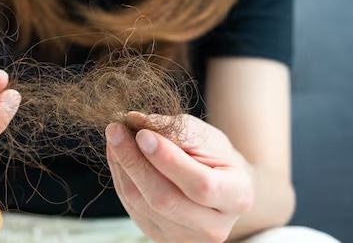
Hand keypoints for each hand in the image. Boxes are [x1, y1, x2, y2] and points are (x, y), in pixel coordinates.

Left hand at [106, 113, 253, 242]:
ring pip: (142, 204)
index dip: (168, 160)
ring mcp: (185, 238)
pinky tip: (118, 156)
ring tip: (115, 138)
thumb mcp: (207, 137)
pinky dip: (121, 178)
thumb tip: (136, 121)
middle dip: (135, 162)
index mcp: (237, 197)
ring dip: (123, 167)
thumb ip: (176, 131)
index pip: (200, 185)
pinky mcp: (161, 237)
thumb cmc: (216, 157)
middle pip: (165, 199)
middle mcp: (214, 227)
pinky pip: (132, 208)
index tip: (143, 134)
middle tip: (116, 130)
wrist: (220, 186)